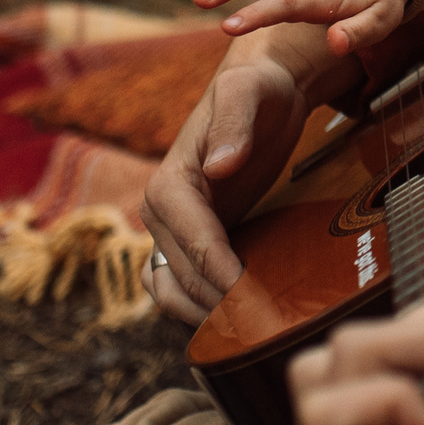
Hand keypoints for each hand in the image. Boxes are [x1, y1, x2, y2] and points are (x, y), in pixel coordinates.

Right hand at [144, 27, 357, 323]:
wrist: (261, 92)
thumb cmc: (256, 90)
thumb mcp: (247, 91)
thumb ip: (234, 122)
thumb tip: (220, 165)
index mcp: (169, 185)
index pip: (197, 246)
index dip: (226, 278)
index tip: (257, 304)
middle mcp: (159, 213)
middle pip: (186, 278)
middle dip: (221, 307)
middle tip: (263, 330)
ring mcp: (170, 230)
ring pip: (172, 292)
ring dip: (203, 317)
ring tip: (247, 334)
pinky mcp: (188, 238)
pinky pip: (179, 286)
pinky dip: (197, 307)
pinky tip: (232, 320)